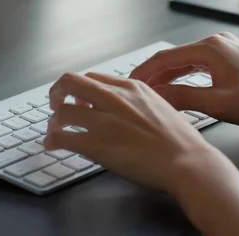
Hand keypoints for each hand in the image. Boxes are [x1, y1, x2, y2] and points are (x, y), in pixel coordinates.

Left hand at [43, 71, 224, 192]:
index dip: (81, 89)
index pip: (93, 77)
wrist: (186, 161)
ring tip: (54, 130)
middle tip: (55, 104)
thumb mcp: (160, 106)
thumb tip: (122, 109)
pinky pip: (62, 137)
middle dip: (58, 92)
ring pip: (62, 111)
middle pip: (71, 82)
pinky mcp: (97, 144)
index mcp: (132, 87)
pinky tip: (53, 145)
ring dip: (54, 121)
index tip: (79, 99)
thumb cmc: (180, 140)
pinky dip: (52, 140)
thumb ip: (138, 102)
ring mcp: (104, 120)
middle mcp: (115, 98)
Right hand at [129, 32, 238, 125]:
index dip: (144, 71)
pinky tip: (176, 84)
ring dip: (168, 74)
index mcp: (211, 48)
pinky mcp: (229, 55)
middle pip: (174, 56)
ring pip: (185, 59)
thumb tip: (156, 96)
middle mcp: (216, 41)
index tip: (129, 83)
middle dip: (154, 73)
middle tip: (136, 88)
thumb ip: (183, 98)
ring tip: (151, 89)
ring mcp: (224, 46)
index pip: (165, 57)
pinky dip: (184, 73)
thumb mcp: (218, 104)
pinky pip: (198, 62)